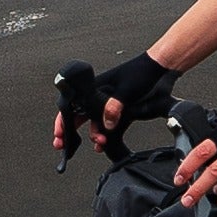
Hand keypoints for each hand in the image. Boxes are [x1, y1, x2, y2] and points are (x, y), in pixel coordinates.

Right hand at [50, 52, 174, 158]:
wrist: (157, 69)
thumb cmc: (140, 72)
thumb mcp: (126, 90)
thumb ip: (114, 106)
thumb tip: (106, 124)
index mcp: (95, 88)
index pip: (72, 105)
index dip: (63, 121)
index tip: (59, 135)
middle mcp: (99, 96)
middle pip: (80, 117)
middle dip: (71, 133)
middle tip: (65, 146)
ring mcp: (109, 103)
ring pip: (95, 123)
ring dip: (94, 135)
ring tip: (98, 145)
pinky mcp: (120, 109)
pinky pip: (108, 125)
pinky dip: (105, 135)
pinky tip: (106, 143)